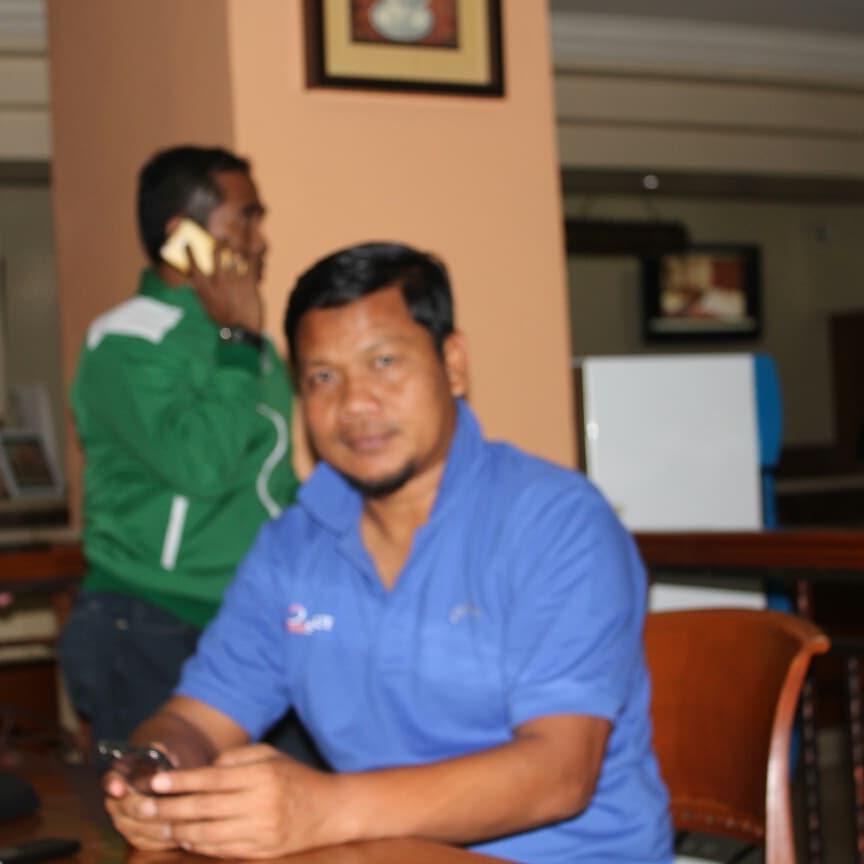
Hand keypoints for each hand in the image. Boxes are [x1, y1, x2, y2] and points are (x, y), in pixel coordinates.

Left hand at [117, 744, 346, 858]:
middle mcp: (259, 804)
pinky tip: (185, 837)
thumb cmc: (296, 777)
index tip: (156, 781)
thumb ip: (237, 758)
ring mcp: (260, 831)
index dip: (181, 781)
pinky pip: (221, 849)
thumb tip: (205, 769)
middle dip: (169, 807)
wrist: (330, 810)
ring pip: (207, 833)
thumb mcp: (270, 756)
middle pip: (204, 808)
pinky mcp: (260, 852)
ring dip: (178, 829)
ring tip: (158, 823)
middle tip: (143, 805)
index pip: (212, 779)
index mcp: (261, 776)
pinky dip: (199, 844)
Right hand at [186, 241, 262, 332]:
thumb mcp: (208, 307)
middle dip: (220, 242)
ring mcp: (234, 281)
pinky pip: (251, 264)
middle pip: (217, 254)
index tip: (187, 243)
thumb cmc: (224, 322)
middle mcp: (218, 282)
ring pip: (235, 256)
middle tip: (222, 236)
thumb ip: (204, 293)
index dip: (189, 254)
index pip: (194, 267)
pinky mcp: (249, 284)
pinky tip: (255, 248)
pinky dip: (254, 254)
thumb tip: (196, 284)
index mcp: (205, 289)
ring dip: (237, 248)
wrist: (241, 332)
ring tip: (238, 243)